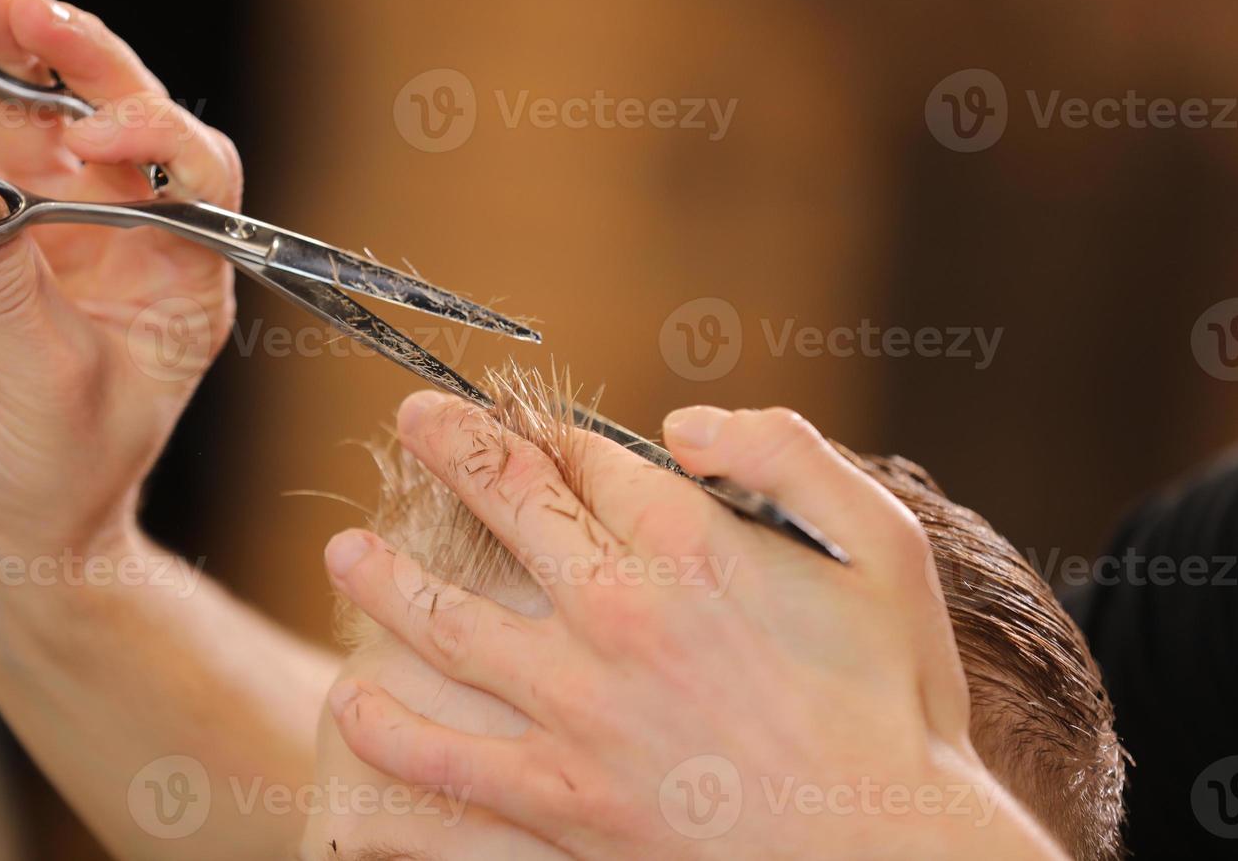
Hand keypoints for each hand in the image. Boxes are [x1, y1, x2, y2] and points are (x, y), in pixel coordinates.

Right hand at [0, 0, 240, 562]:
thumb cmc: (55, 479)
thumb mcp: (43, 387)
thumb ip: (6, 286)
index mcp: (182, 275)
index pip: (195, 173)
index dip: (153, 133)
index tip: (95, 134)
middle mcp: (127, 235)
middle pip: (116, 120)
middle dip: (80, 63)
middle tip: (28, 9)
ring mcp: (53, 225)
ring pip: (41, 118)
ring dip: (15, 54)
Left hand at [321, 396, 1068, 858]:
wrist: (881, 855)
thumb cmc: (893, 699)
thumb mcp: (881, 545)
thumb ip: (788, 453)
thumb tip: (679, 424)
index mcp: (686, 543)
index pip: (586, 458)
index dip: (551, 428)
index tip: (526, 420)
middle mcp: (613, 610)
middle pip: (504, 504)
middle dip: (451, 449)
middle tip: (413, 420)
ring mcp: (575, 705)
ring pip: (445, 621)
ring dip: (385, 579)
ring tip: (344, 552)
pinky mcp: (558, 795)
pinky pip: (442, 759)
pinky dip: (386, 730)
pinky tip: (350, 701)